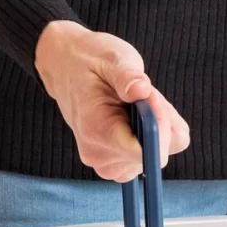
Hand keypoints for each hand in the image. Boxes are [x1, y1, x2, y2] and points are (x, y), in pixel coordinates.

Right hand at [34, 19, 190, 181]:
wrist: (66, 70)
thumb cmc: (89, 62)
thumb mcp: (110, 59)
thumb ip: (127, 76)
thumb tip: (141, 90)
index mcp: (97, 131)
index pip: (145, 152)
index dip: (160, 124)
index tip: (150, 95)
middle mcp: (101, 157)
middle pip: (157, 153)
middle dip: (158, 120)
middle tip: (138, 93)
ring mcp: (108, 166)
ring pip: (157, 154)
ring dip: (154, 126)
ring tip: (130, 103)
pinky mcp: (116, 167)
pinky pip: (150, 155)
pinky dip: (149, 134)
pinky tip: (131, 116)